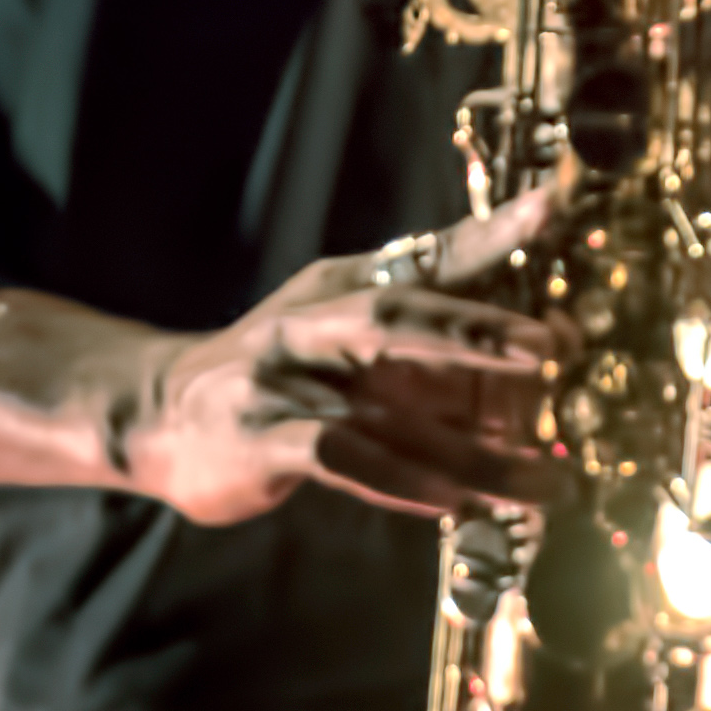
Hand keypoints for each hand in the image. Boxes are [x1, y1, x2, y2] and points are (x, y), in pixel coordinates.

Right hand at [126, 186, 558, 525]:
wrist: (157, 414)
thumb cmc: (281, 371)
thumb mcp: (345, 329)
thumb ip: (432, 334)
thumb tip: (539, 343)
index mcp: (342, 288)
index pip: (423, 257)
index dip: (487, 234)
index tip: (548, 209)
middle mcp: (314, 324)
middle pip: (399, 318)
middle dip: (478, 333)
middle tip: (552, 350)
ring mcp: (283, 383)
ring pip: (387, 411)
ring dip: (472, 452)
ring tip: (544, 482)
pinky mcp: (259, 441)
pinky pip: (340, 458)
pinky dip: (399, 480)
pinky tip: (450, 502)